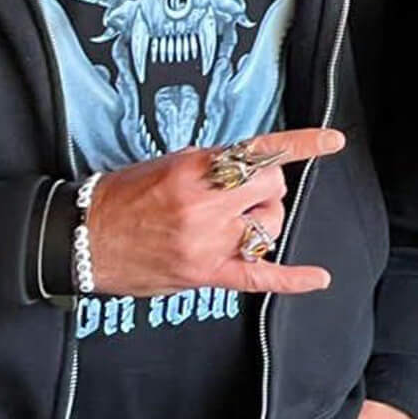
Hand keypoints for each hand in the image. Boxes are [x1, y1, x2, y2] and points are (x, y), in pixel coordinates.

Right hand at [85, 128, 344, 296]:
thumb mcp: (170, 163)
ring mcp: (208, 241)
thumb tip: (252, 165)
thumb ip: (214, 164)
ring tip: (233, 223)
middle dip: (265, 188)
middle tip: (242, 194)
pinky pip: (258, 276)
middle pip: (272, 187)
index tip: (334, 140)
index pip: (261, 152)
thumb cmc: (124, 197)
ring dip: (262, 221)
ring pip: (269, 225)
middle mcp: (206, 203)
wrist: (83, 236)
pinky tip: (318, 277)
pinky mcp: (205, 273)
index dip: (303, 144)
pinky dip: (291, 278)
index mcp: (197, 169)